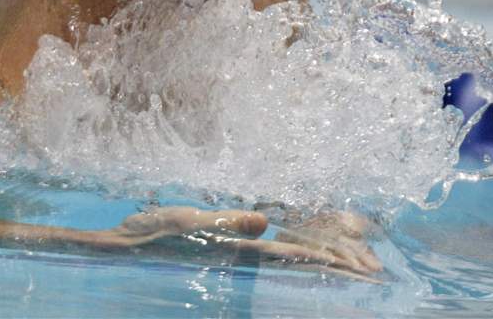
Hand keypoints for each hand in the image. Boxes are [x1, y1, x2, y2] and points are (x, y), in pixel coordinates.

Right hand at [87, 207, 380, 280]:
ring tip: (355, 267)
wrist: (117, 253)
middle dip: (338, 267)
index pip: (297, 256)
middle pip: (301, 265)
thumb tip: (264, 222)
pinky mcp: (225, 260)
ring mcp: (236, 263)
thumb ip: (223, 223)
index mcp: (239, 250)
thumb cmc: (147, 237)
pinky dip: (296, 260)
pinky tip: (303, 259)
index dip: (332, 260)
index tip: (365, 267)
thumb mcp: (182, 222)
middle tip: (375, 270)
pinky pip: (271, 262)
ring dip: (322, 265)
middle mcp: (244, 258)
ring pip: (290, 266)